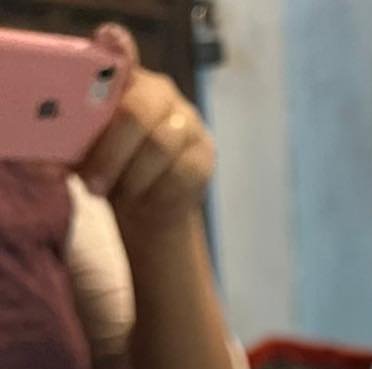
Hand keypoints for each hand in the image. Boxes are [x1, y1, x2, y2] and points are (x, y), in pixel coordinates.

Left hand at [76, 24, 214, 235]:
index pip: (122, 50)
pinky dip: (157, 192)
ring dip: (132, 177)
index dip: (117, 45)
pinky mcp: (204, 154)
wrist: (149, 205)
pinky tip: (145, 201)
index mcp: (124, 81)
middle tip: (91, 184)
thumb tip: (45, 166)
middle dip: (110, 154)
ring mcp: (187, 121)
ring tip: (116, 195)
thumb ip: (67, 152)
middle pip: (137, 112)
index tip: (107, 40)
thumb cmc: (111, 171)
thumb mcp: (84, 157)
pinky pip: (181, 173)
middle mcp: (159, 92)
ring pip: (159, 146)